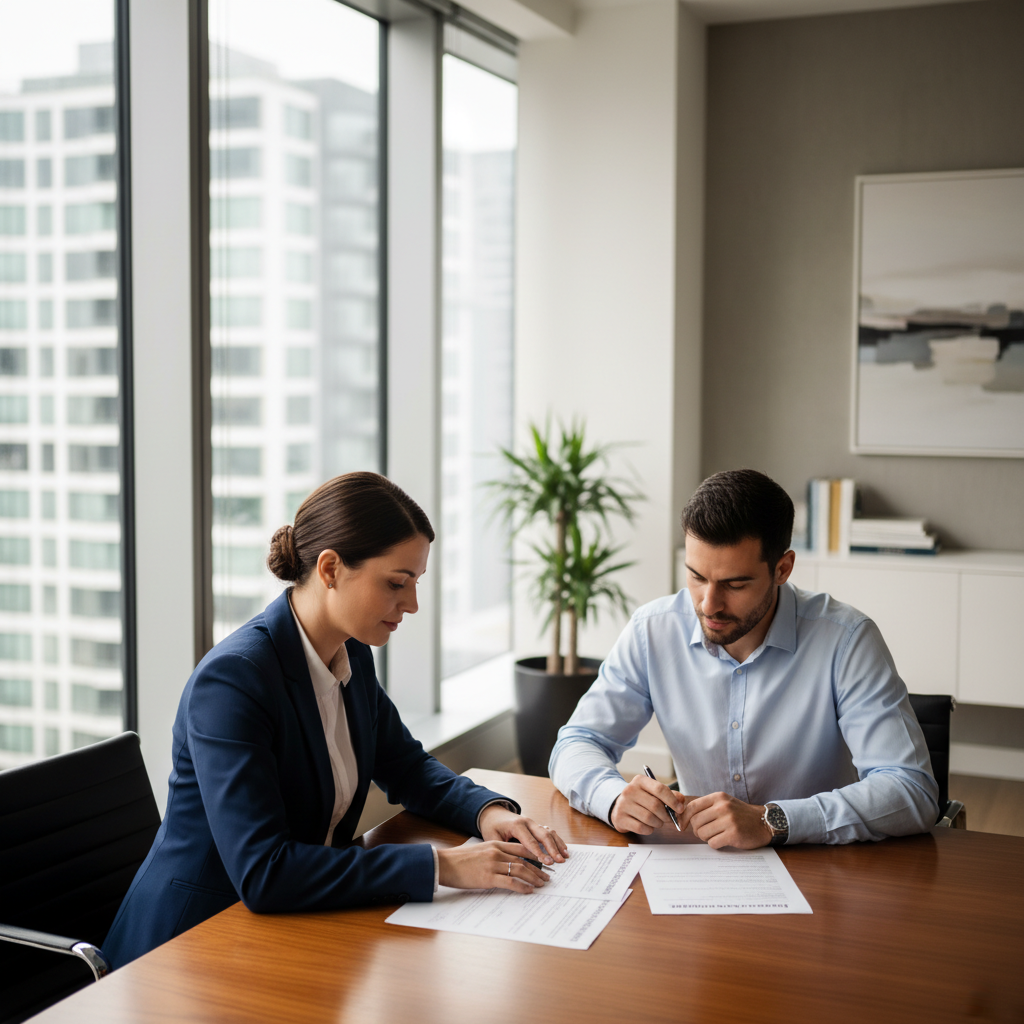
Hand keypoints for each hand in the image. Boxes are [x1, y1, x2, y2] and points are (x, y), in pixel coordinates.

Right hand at [436, 840, 551, 892]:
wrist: (445, 864)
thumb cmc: (459, 859)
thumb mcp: (479, 851)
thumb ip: (493, 854)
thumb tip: (506, 864)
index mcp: (495, 844)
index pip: (521, 848)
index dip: (535, 855)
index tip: (544, 861)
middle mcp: (496, 852)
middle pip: (523, 860)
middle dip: (538, 869)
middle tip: (548, 877)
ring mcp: (493, 864)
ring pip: (520, 870)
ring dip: (534, 878)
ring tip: (542, 884)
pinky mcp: (488, 878)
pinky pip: (510, 882)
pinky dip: (522, 887)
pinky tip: (529, 891)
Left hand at [478, 804, 568, 865]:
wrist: (493, 813)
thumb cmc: (492, 827)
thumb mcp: (492, 838)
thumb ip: (504, 849)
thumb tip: (515, 863)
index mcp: (516, 825)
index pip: (530, 841)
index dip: (539, 852)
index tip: (546, 862)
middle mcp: (527, 822)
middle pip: (543, 835)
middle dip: (552, 849)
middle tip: (559, 861)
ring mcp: (533, 823)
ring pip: (549, 832)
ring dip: (558, 844)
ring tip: (565, 856)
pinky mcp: (535, 826)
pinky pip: (549, 831)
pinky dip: (557, 840)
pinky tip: (563, 848)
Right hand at [610, 775, 685, 833]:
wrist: (619, 806)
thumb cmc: (642, 800)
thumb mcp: (654, 793)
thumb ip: (670, 795)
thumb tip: (681, 801)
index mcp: (640, 781)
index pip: (660, 789)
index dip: (673, 800)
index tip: (680, 809)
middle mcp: (629, 790)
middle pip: (655, 805)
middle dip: (666, 815)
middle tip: (668, 818)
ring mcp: (623, 804)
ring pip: (649, 818)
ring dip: (658, 823)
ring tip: (657, 821)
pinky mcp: (620, 818)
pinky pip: (641, 828)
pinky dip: (649, 830)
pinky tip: (648, 826)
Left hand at [678, 792, 770, 848]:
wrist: (764, 823)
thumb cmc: (740, 815)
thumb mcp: (724, 803)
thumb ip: (706, 807)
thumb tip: (682, 817)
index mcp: (718, 797)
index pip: (692, 807)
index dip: (684, 817)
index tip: (682, 825)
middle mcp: (722, 807)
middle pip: (696, 821)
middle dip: (697, 830)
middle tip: (705, 832)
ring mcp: (728, 820)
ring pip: (702, 833)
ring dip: (706, 838)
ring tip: (716, 835)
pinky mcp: (733, 834)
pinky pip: (713, 843)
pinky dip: (715, 844)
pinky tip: (723, 840)